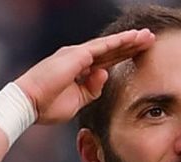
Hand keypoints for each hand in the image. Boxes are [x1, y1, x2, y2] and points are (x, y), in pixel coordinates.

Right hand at [15, 29, 154, 123]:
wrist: (30, 104)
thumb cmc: (48, 106)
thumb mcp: (78, 101)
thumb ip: (92, 89)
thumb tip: (105, 75)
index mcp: (81, 70)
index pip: (108, 60)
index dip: (125, 55)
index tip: (141, 52)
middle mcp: (80, 58)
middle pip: (112, 50)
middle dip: (132, 44)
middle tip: (150, 38)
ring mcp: (77, 55)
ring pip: (109, 45)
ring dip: (129, 40)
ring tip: (146, 36)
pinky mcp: (76, 56)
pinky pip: (101, 47)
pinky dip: (117, 42)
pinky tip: (130, 38)